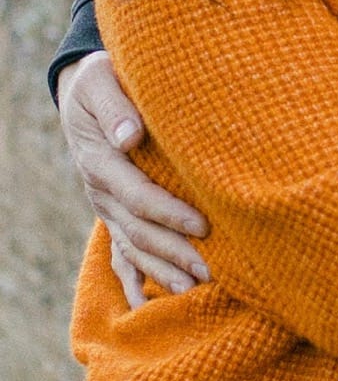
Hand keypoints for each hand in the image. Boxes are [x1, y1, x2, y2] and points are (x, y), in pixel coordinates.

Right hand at [56, 51, 209, 306]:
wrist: (84, 90)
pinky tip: (147, 303)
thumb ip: (116, 105)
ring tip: (195, 291)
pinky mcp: (111, 210)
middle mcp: (100, 189)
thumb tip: (131, 136)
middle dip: (174, 252)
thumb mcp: (101, 80)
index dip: (169, 212)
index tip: (203, 225)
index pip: (138, 194)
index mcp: (101, 160)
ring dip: (162, 269)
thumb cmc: (103, 77)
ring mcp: (104, 205)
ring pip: (132, 245)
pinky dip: (134, 277)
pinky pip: (119, 250)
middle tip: (210, 272)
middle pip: (138, 229)